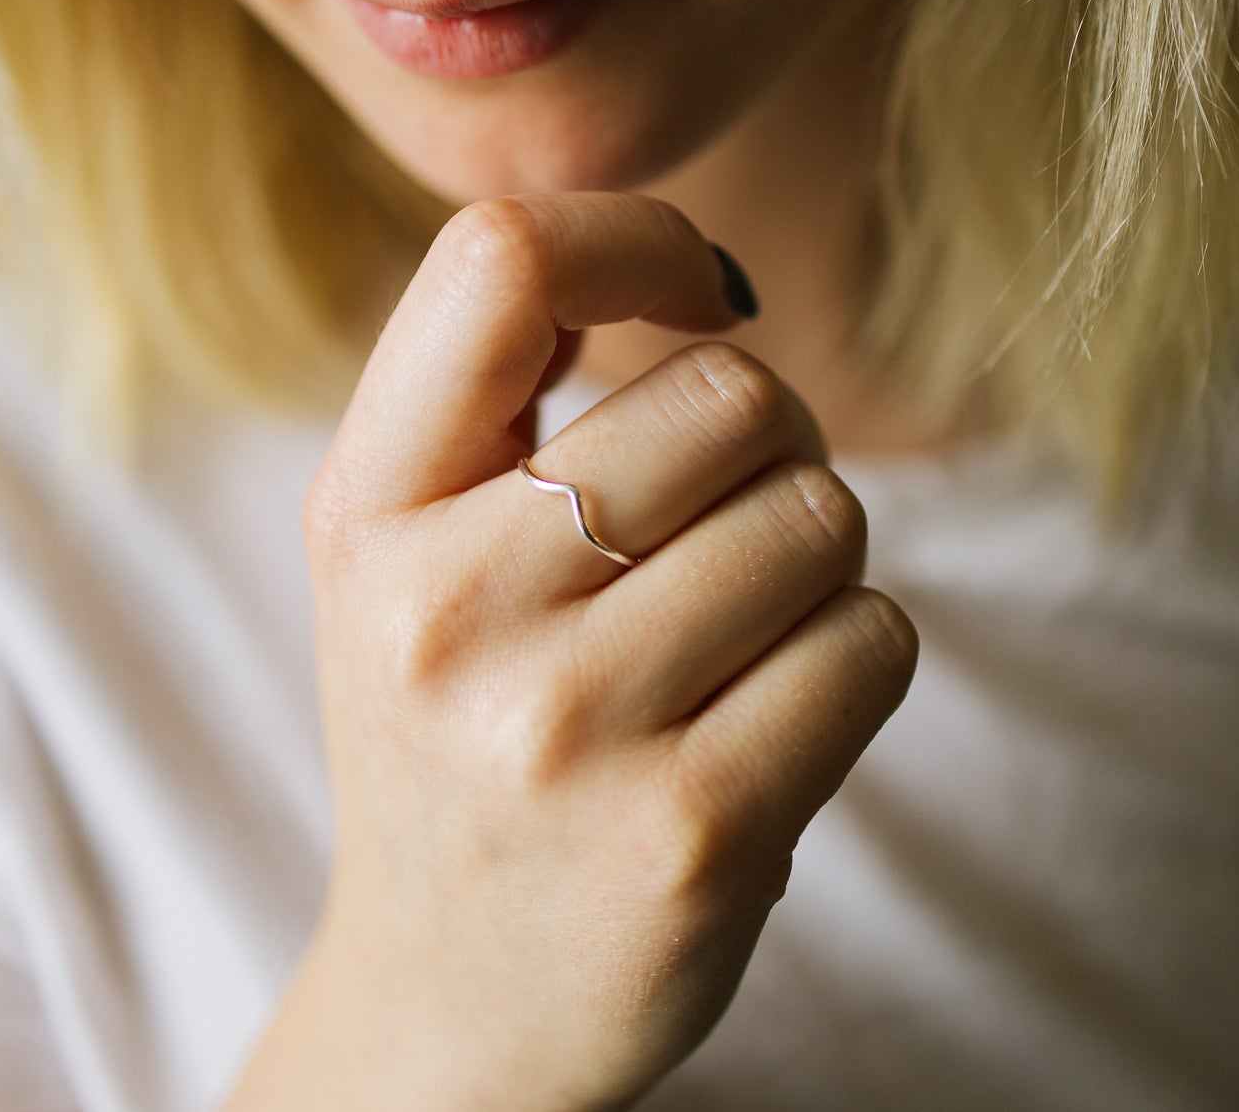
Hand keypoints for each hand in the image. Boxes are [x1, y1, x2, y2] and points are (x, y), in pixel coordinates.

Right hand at [297, 192, 916, 1110]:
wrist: (452, 1004)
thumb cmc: (458, 734)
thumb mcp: (408, 561)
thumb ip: (508, 409)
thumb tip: (711, 286)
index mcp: (367, 511)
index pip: (501, 263)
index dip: (634, 235)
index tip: (700, 292)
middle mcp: (446, 608)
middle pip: (733, 394)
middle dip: (773, 442)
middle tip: (731, 518)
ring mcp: (564, 727)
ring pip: (821, 512)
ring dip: (818, 557)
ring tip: (739, 631)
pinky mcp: (690, 834)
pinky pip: (871, 641)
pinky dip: (856, 653)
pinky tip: (775, 712)